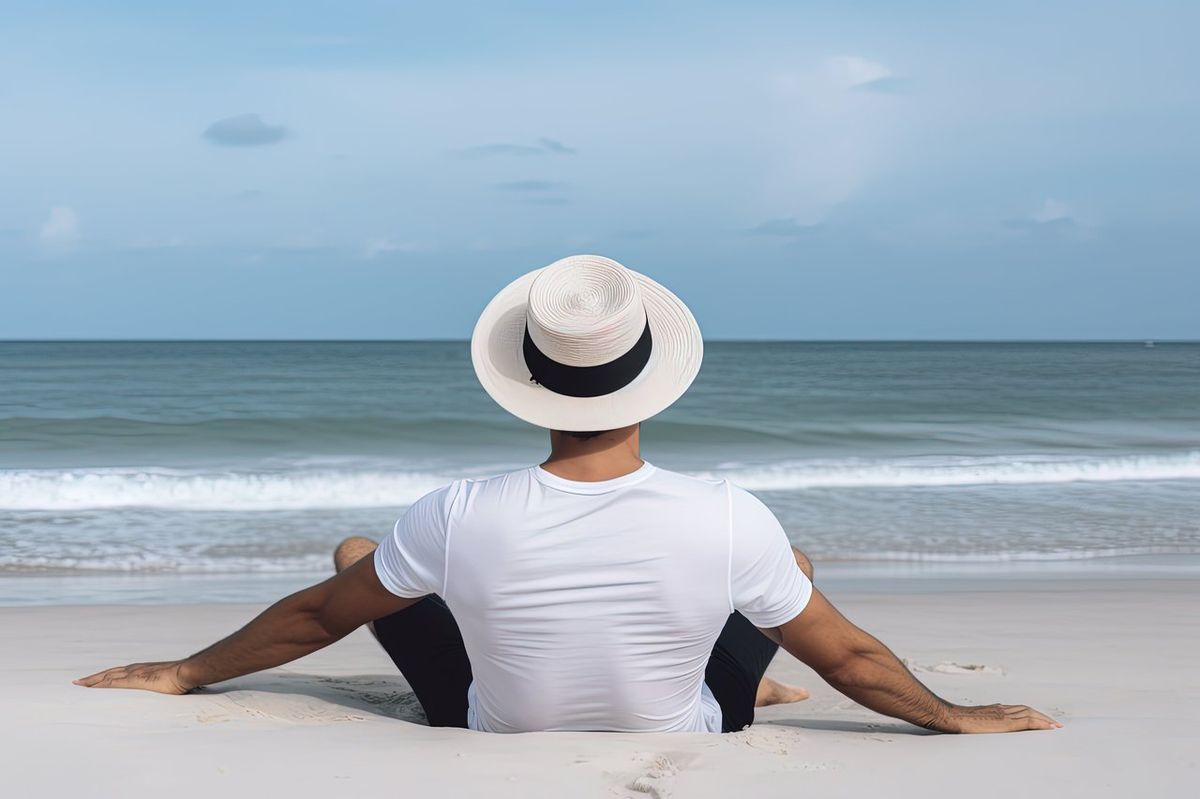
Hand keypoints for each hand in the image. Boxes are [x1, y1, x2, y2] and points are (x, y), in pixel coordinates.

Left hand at [74, 660, 194, 693]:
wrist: (186, 672)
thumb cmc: (182, 678)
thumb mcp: (171, 683)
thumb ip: (167, 687)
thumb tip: (172, 693)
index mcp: (143, 670)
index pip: (120, 673)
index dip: (107, 677)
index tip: (96, 680)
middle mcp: (136, 669)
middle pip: (109, 673)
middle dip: (94, 678)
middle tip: (79, 682)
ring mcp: (134, 674)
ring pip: (107, 676)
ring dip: (93, 680)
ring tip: (79, 684)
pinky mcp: (134, 680)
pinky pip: (112, 683)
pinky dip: (99, 684)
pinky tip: (90, 688)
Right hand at [945, 703, 1061, 732]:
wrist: (953, 717)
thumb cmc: (959, 721)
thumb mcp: (974, 721)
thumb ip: (984, 722)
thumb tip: (987, 728)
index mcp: (996, 709)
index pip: (1019, 709)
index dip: (1033, 714)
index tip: (1042, 720)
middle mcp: (1002, 709)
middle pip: (1028, 710)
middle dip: (1043, 716)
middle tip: (1055, 724)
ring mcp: (1004, 714)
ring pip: (1030, 714)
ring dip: (1045, 720)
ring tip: (1056, 727)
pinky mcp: (1005, 722)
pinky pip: (1027, 721)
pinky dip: (1040, 723)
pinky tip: (1048, 728)